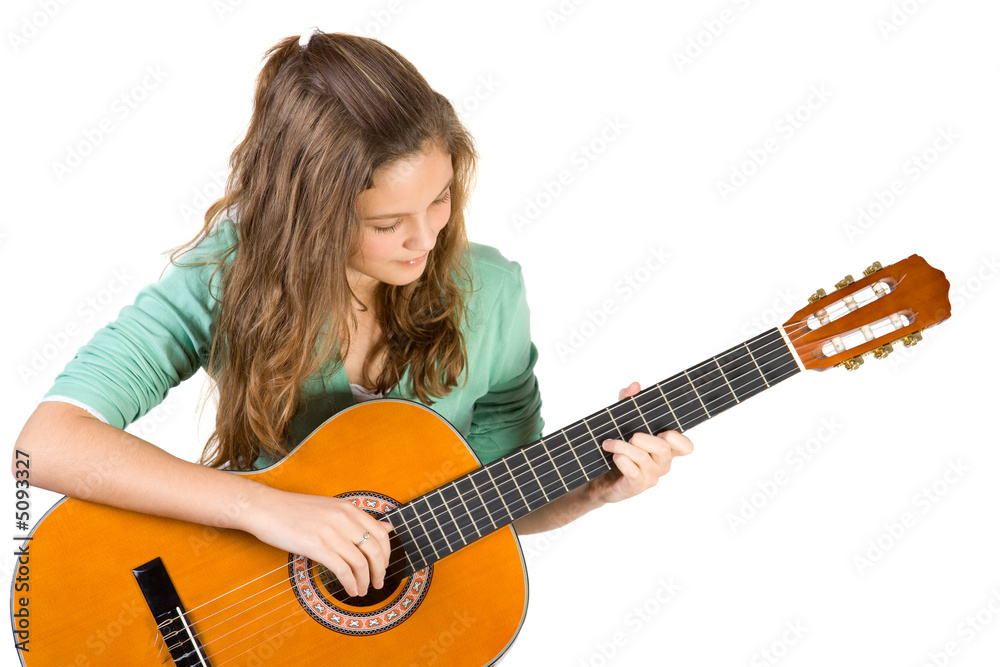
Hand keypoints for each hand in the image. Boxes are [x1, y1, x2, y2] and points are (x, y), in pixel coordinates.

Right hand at [245, 488, 392, 597]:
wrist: (265, 507)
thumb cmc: (294, 510)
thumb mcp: (331, 508)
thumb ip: (358, 519)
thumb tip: (387, 527)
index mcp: (349, 508)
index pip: (380, 533)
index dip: (387, 553)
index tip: (384, 565)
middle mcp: (343, 518)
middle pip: (375, 550)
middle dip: (380, 571)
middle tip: (378, 583)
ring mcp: (330, 532)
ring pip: (360, 563)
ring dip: (365, 581)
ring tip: (362, 591)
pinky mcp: (316, 546)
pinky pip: (342, 570)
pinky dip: (350, 583)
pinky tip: (350, 590)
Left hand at [584, 381, 693, 504]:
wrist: (597, 478)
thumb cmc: (615, 450)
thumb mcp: (621, 423)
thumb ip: (628, 403)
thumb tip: (635, 386)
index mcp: (665, 449)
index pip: (686, 447)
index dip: (678, 438)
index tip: (662, 431)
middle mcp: (662, 464)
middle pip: (663, 448)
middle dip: (643, 438)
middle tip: (629, 436)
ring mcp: (651, 477)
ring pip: (643, 457)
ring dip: (622, 446)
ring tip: (609, 443)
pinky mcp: (637, 486)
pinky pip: (634, 472)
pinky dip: (622, 460)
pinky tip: (614, 456)